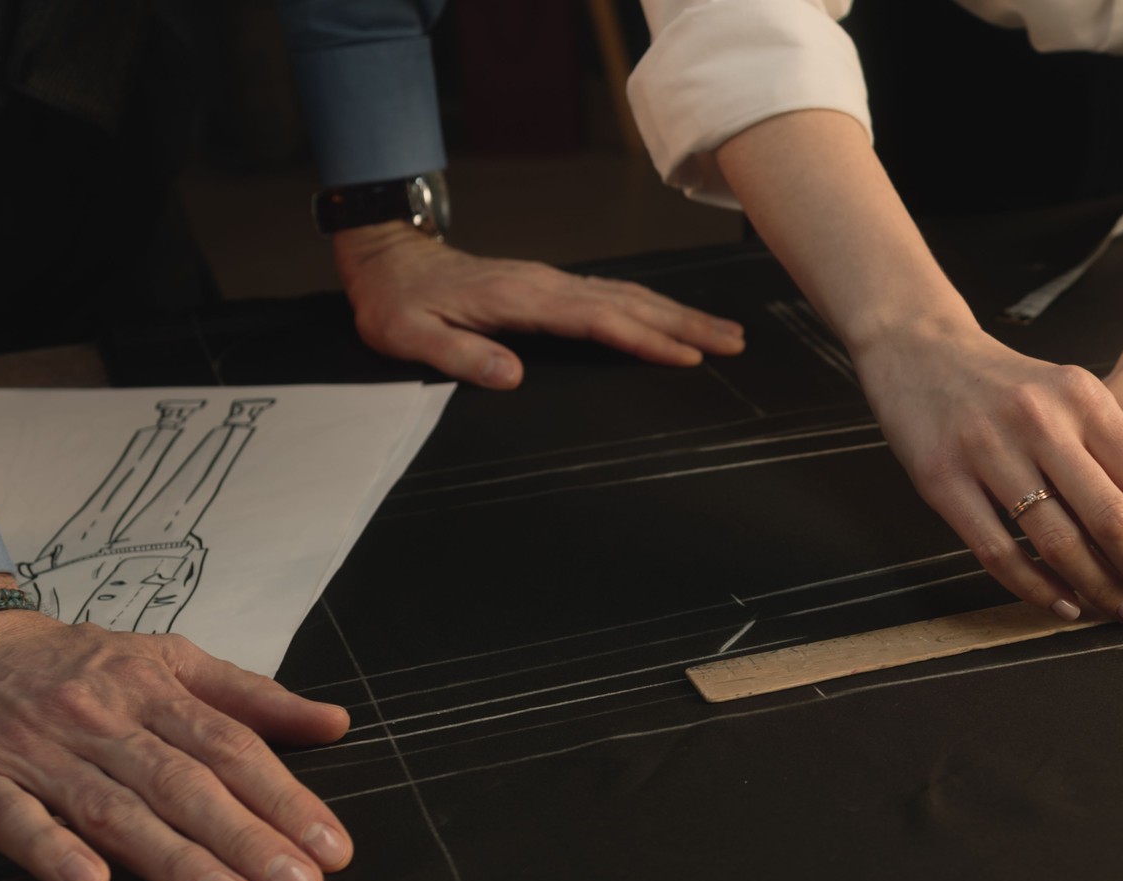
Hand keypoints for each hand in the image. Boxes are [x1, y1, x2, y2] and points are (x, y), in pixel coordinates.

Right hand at [0, 574, 351, 880]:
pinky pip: (17, 818)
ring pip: (115, 809)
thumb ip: (252, 696)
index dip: (285, 798)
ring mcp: (41, 752)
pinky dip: (51, 850)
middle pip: (185, 784)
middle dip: (247, 839)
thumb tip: (332, 723)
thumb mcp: (169, 659)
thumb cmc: (79, 663)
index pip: (233, 748)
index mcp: (155, 690)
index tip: (328, 844)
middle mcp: (104, 720)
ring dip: (174, 860)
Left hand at [334, 222, 745, 388]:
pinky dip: (652, 305)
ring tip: (723, 331)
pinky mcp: (552, 286)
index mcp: (521, 301)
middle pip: (629, 304)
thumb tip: (511, 377)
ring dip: (678, 313)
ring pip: (629, 295)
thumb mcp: (411, 337)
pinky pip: (614, 294)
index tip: (686, 356)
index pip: (597, 322)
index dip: (644, 339)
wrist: (388, 261)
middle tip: (734, 343)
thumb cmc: (398, 304)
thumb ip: (461, 356)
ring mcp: (553, 282)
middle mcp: (547, 285)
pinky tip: (673, 316)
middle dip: (685, 324)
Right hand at [856, 325, 1122, 625]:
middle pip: (1111, 516)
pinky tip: (1064, 604)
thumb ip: (1112, 449)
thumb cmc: (1008, 385)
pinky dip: (1036, 587)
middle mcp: (1040, 423)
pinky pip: (998, 551)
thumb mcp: (1069, 394)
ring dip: (1099, 587)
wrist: (920, 350)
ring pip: (1057, 541)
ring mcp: (988, 452)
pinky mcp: (943, 481)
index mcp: (1083, 399)